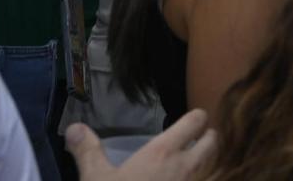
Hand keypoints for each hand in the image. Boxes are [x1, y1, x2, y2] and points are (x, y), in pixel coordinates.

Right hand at [67, 107, 217, 180]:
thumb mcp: (95, 180)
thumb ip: (88, 151)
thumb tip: (74, 127)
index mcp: (163, 153)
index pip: (196, 120)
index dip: (196, 118)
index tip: (190, 122)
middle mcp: (188, 166)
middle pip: (214, 141)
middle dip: (209, 139)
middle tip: (196, 144)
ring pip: (219, 165)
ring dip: (212, 163)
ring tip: (197, 166)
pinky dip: (209, 180)